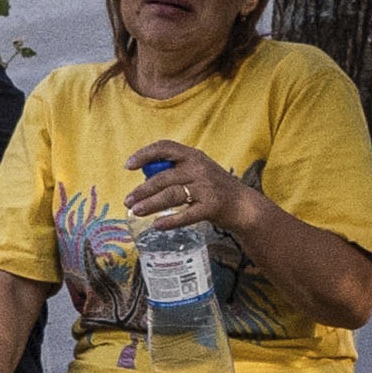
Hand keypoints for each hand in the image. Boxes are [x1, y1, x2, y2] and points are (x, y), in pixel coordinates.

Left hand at [124, 139, 249, 230]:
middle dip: (142, 190)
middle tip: (128, 201)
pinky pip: (186, 215)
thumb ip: (175, 171)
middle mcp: (199, 168)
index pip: (165, 147)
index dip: (144, 154)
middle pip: (163, 177)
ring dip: (150, 204)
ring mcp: (206, 187)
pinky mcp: (212, 207)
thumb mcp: (198, 171)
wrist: (244, 205)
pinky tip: (157, 225)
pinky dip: (170, 221)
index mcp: (193, 156)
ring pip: (171, 195)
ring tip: (136, 211)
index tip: (128, 166)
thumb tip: (144, 180)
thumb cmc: (214, 188)